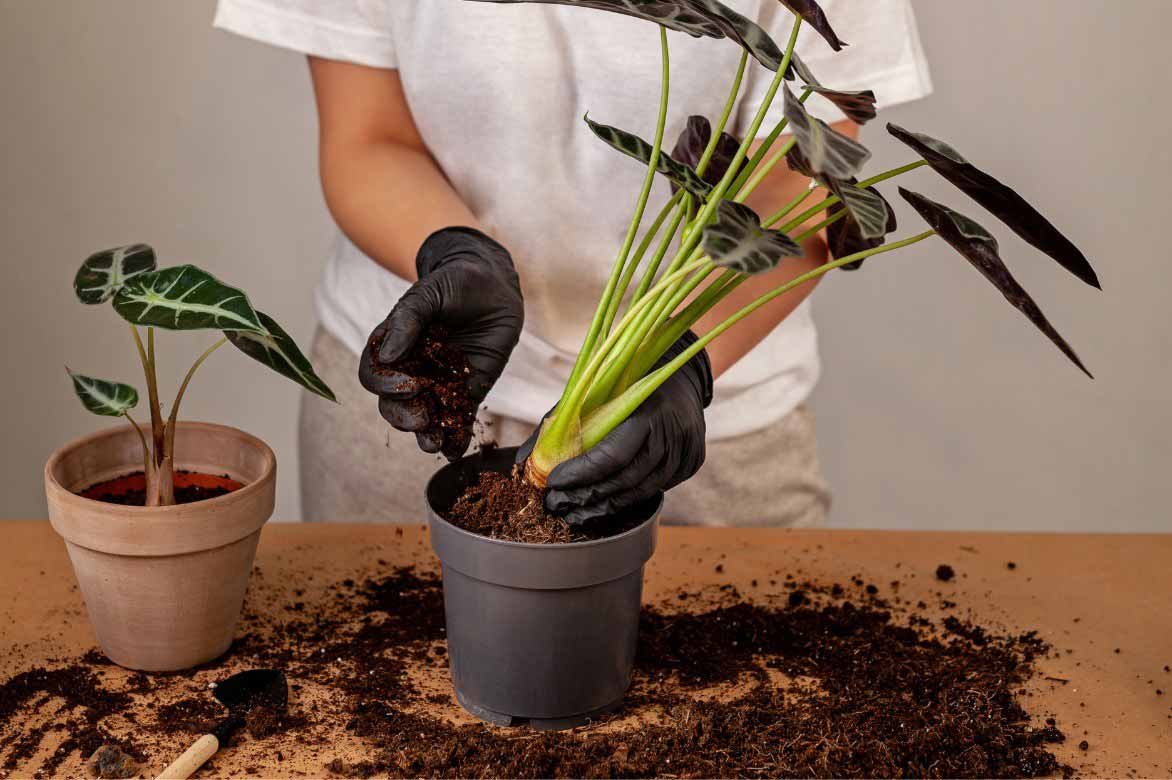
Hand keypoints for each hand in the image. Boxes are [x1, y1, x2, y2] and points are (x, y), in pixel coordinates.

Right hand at [359, 227, 523, 458]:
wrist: (494, 286)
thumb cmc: (455, 283)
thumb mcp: (429, 294)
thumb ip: (408, 320)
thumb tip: (388, 356)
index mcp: (392, 347)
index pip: (374, 375)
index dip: (385, 385)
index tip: (410, 383)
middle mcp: (410, 370)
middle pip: (393, 404)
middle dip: (404, 416)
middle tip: (423, 418)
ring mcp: (437, 384)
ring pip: (421, 418)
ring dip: (425, 434)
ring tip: (434, 443)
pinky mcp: (465, 393)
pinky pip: (456, 420)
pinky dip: (454, 439)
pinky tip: (455, 451)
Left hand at [516, 331, 712, 525]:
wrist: (681, 374)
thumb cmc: (630, 381)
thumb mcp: (594, 393)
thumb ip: (560, 424)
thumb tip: (524, 461)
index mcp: (649, 412)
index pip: (612, 456)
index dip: (580, 474)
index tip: (553, 483)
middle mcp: (673, 436)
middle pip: (624, 481)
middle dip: (586, 496)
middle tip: (555, 504)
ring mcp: (686, 453)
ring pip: (639, 493)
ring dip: (602, 506)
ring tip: (573, 512)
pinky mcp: (691, 463)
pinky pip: (655, 490)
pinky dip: (625, 499)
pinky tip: (601, 504)